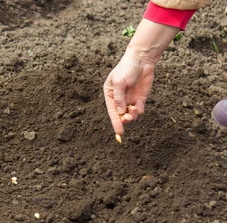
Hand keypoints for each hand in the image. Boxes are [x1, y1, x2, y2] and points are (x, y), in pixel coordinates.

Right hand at [103, 19, 178, 134]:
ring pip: (131, 114)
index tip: (119, 132)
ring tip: (135, 110)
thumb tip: (120, 112)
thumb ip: (119, 97)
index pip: (111, 111)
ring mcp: (130, 99)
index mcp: (110, 94)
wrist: (142, 60)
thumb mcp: (120, 82)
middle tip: (129, 119)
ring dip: (133, 115)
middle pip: (121, 115)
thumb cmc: (127, 68)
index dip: (115, 122)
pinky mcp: (140, 98)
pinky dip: (140, 110)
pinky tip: (140, 105)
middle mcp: (119, 99)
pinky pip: (139, 109)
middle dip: (125, 119)